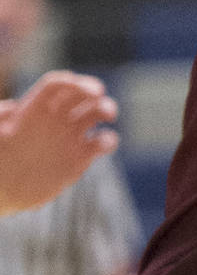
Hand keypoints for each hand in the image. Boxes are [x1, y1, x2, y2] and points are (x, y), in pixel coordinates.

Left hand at [0, 71, 117, 214]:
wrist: (5, 192)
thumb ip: (1, 120)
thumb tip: (11, 106)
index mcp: (35, 110)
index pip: (58, 86)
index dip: (73, 82)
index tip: (82, 89)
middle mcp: (56, 119)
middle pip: (81, 94)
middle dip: (93, 90)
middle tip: (98, 97)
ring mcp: (70, 137)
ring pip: (95, 113)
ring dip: (106, 108)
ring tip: (108, 116)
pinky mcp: (81, 157)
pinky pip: (101, 142)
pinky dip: (108, 140)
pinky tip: (103, 144)